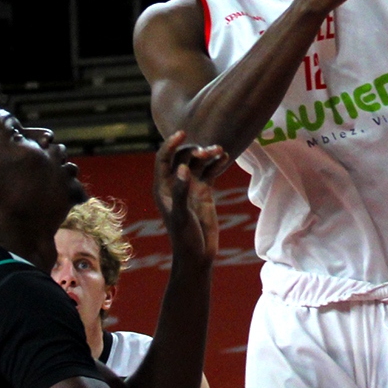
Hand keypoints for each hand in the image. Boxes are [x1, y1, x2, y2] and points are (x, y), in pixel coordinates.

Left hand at [153, 129, 228, 267]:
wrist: (197, 254)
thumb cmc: (183, 237)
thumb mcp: (181, 215)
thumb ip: (181, 192)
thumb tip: (184, 169)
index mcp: (162, 187)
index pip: (164, 158)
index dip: (171, 144)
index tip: (182, 133)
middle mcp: (175, 183)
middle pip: (183, 157)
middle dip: (194, 150)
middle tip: (208, 152)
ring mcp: (191, 186)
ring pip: (198, 162)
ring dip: (208, 154)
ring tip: (220, 151)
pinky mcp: (204, 191)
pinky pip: (210, 171)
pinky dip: (217, 163)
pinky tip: (225, 157)